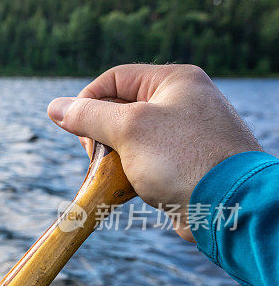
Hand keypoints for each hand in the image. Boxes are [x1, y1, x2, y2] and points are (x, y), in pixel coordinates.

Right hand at [47, 64, 261, 241]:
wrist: (231, 206)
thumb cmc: (183, 159)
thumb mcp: (129, 129)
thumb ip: (89, 116)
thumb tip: (55, 108)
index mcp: (174, 80)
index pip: (114, 79)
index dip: (88, 102)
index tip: (77, 130)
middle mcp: (182, 101)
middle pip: (119, 109)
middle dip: (101, 134)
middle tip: (97, 157)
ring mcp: (185, 133)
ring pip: (129, 139)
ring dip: (114, 157)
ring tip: (114, 175)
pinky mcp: (184, 162)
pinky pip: (145, 160)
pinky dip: (130, 172)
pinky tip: (130, 188)